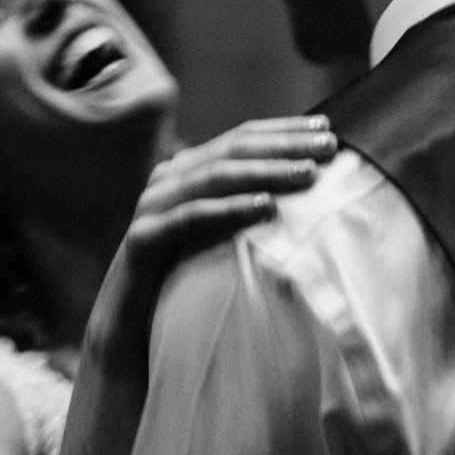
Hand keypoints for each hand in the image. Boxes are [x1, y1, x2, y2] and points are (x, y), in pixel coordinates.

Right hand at [93, 116, 337, 362]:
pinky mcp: (143, 239)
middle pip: (233, 150)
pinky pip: (191, 218)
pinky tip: (264, 206)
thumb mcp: (218, 236)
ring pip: (214, 177)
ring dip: (265, 171)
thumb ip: (245, 208)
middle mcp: (168, 180)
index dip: (284, 130)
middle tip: (328, 146)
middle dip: (284, 144)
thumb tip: (303, 192)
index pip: (241, 138)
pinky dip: (230, 209)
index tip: (325, 127)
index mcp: (186, 171)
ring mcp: (153, 207)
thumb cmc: (181, 279)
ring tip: (306, 174)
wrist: (126, 326)